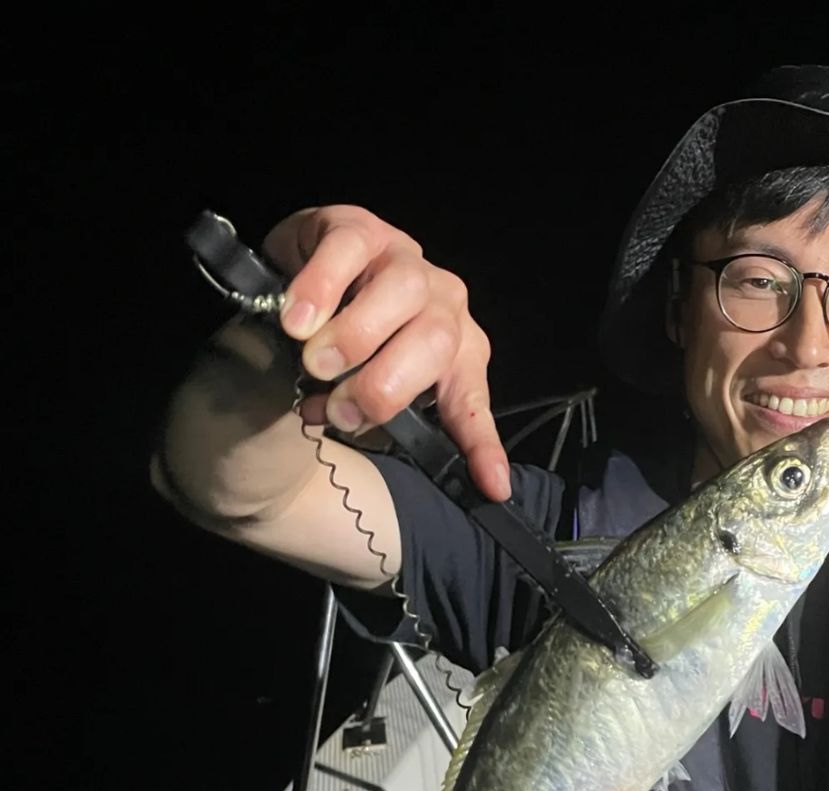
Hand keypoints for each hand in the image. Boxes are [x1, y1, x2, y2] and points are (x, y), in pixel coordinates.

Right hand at [263, 205, 509, 499]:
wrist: (300, 280)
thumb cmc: (345, 346)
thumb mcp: (363, 390)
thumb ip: (366, 414)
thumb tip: (343, 422)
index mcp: (455, 355)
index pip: (472, 404)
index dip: (484, 445)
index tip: (494, 487)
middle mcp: (442, 306)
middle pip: (435, 343)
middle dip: (385, 386)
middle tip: (340, 412)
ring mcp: (406, 262)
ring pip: (402, 292)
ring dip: (356, 335)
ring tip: (316, 362)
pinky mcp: (361, 228)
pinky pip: (348, 252)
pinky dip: (320, 288)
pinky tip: (297, 320)